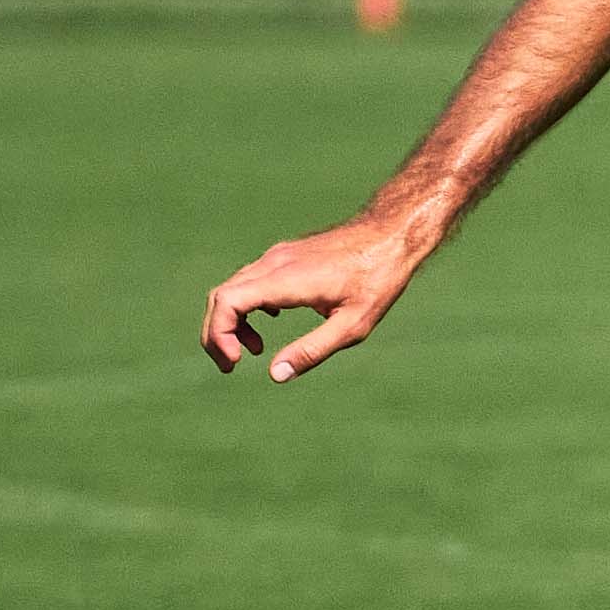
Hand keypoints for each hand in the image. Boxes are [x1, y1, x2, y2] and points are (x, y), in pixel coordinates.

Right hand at [203, 213, 434, 381]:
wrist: (392, 234)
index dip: (219, 334)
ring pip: (234, 287)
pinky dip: (247, 305)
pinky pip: (251, 280)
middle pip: (222, 296)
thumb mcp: (352, 325)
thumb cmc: (378, 279)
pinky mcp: (286, 255)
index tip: (236, 362)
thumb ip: (313, 350)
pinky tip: (272, 320)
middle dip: (218, 334)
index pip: (227, 302)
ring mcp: (278, 256)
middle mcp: (273, 263)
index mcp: (285, 279)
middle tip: (231, 366)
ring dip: (233, 321)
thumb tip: (275, 375)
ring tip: (255, 350)